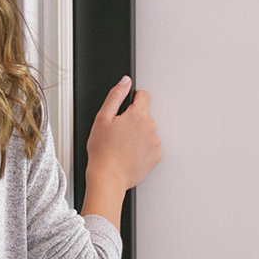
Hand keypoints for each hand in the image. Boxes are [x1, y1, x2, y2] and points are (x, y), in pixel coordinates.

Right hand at [85, 76, 161, 192]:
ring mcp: (155, 143)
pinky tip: (128, 154)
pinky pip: (150, 147)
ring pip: (147, 132)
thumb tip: (125, 81)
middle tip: (117, 133)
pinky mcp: (156, 157)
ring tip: (121, 145)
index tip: (125, 109)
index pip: (143, 96)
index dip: (132, 100)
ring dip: (137, 135)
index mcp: (138, 115)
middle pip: (144, 116)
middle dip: (132, 121)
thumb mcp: (102, 118)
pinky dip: (141, 149)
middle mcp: (151, 127)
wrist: (108, 177)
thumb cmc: (102, 150)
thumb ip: (116, 95)